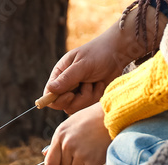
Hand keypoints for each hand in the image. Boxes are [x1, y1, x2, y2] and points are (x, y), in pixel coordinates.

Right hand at [44, 10, 166, 114]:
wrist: (118, 53)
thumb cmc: (99, 53)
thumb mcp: (83, 65)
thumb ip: (67, 78)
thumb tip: (50, 89)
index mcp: (59, 75)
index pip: (49, 95)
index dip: (57, 100)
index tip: (70, 95)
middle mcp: (65, 86)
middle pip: (63, 105)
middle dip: (78, 98)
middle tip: (88, 84)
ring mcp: (77, 93)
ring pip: (76, 108)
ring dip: (88, 96)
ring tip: (95, 82)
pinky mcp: (88, 98)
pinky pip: (88, 107)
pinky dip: (96, 97)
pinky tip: (100, 84)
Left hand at [44, 104, 111, 164]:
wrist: (113, 114)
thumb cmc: (91, 119)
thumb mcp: (70, 124)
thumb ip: (58, 141)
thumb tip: (44, 155)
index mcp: (60, 135)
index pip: (50, 163)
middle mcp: (68, 144)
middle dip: (72, 163)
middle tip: (83, 151)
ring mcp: (80, 153)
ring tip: (91, 151)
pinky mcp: (93, 160)